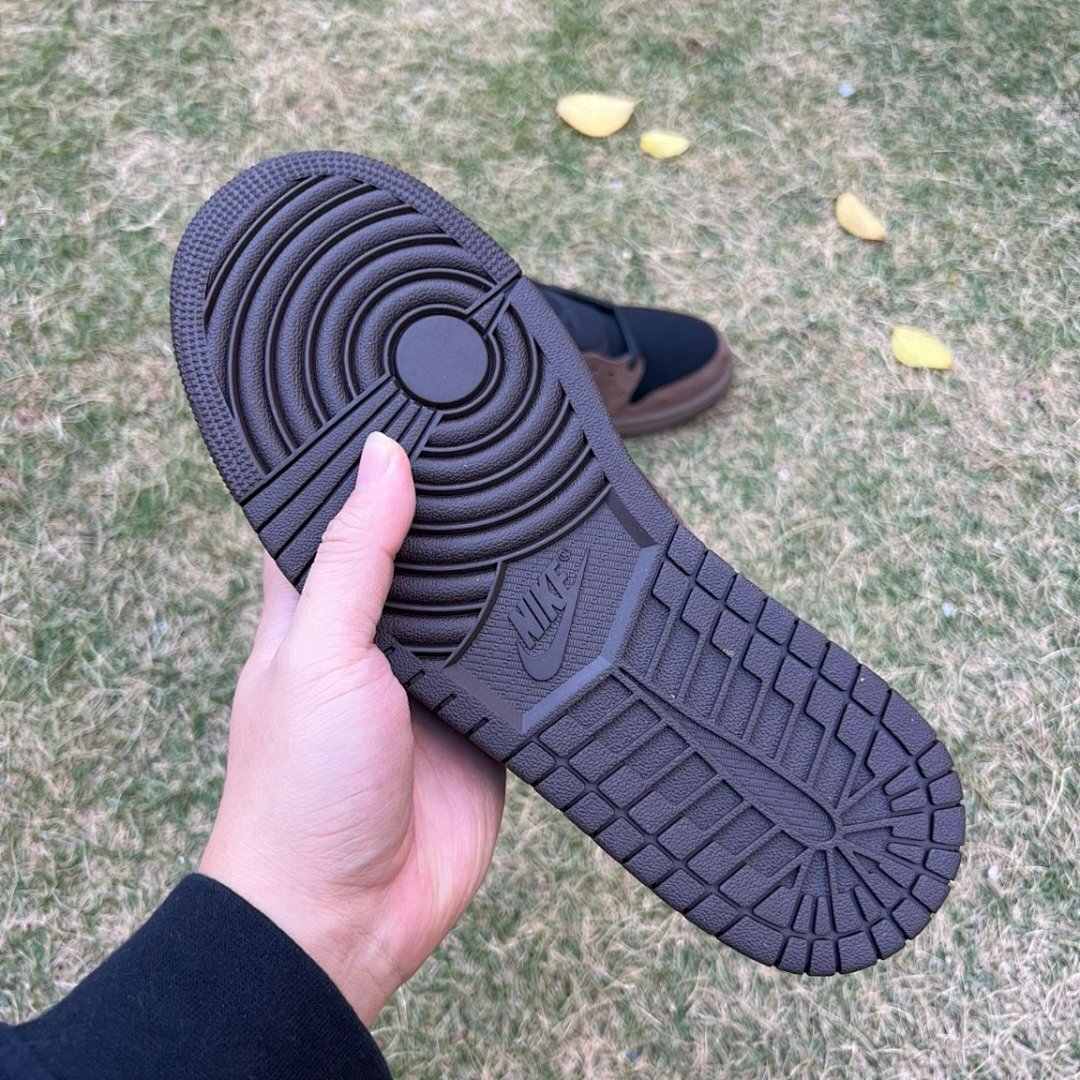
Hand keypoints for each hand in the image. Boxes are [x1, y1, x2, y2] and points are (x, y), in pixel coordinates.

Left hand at [200, 433, 505, 1023]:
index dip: (364, 457)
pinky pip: (517, 661)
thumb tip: (381, 456)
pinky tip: (570, 586)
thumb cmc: (299, 792)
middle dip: (453, 502)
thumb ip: (352, 558)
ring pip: (478, 598)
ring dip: (504, 564)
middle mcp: (376, 633)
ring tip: (551, 489)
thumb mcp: (317, 654)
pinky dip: (539, 632)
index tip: (407, 398)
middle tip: (503, 431)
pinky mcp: (484, 717)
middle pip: (421, 545)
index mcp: (315, 605)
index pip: (336, 508)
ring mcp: (434, 676)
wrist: (348, 916)